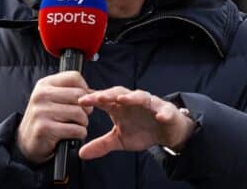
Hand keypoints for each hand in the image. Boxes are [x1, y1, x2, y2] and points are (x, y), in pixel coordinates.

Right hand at [17, 71, 92, 163]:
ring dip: (83, 123)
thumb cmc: (45, 119)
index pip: (74, 77)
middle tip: (81, 116)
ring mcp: (41, 111)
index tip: (82, 100)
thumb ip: (70, 92)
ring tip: (74, 125)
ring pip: (79, 113)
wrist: (26, 142)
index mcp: (45, 84)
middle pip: (79, 95)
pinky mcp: (45, 128)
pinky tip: (71, 135)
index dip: (84, 89)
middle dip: (86, 108)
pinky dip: (79, 134)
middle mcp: (41, 95)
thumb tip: (94, 93)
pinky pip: (75, 129)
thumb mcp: (52, 99)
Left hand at [77, 86, 195, 159]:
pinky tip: (159, 116)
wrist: (166, 132)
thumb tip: (81, 153)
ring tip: (122, 99)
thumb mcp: (119, 140)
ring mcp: (149, 104)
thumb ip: (101, 144)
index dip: (93, 99)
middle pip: (119, 93)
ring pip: (140, 96)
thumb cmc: (142, 130)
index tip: (80, 102)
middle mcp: (133, 101)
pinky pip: (165, 110)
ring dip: (131, 97)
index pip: (104, 100)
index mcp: (119, 106)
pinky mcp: (166, 110)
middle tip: (99, 97)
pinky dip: (162, 112)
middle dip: (109, 94)